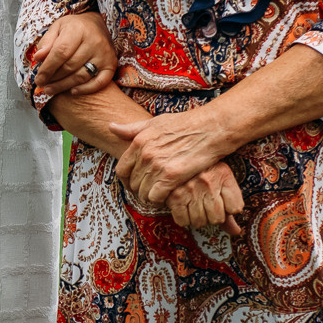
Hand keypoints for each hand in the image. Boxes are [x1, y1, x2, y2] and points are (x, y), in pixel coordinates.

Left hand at [29, 12, 117, 97]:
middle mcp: (94, 41)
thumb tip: (38, 58)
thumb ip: (47, 42)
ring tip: (51, 90)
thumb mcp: (57, 28)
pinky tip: (72, 91)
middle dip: (54, 78)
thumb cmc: (73, 28)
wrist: (97, 24)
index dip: (48, 68)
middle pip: (70, 66)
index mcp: (78, 30)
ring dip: (64, 86)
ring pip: (82, 76)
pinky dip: (85, 89)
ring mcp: (104, 54)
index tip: (38, 79)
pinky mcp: (111, 64)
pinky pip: (99, 82)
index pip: (61, 52)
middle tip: (43, 86)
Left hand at [115, 106, 237, 208]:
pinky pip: (155, 197)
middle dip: (141, 189)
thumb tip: (111, 126)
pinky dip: (160, 200)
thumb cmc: (186, 124)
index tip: (135, 184)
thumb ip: (132, 128)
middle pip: (133, 183)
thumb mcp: (156, 122)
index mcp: (139, 141)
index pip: (121, 170)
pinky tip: (168, 195)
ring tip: (161, 194)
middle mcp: (145, 154)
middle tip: (152, 190)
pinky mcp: (171, 176)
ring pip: (143, 192)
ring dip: (151, 196)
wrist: (211, 128)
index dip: (127, 180)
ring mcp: (158, 165)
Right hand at [165, 163, 245, 232]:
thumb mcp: (221, 181)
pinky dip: (183, 218)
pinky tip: (183, 207)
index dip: (229, 209)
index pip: (236, 208)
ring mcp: (191, 190)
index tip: (222, 202)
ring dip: (197, 218)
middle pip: (217, 219)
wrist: (176, 155)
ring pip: (200, 222)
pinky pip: (183, 221)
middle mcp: (209, 182)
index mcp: (224, 175)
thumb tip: (236, 232)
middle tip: (205, 204)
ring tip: (194, 205)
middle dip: (212, 216)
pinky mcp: (175, 197)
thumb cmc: (202, 172)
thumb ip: (230, 207)